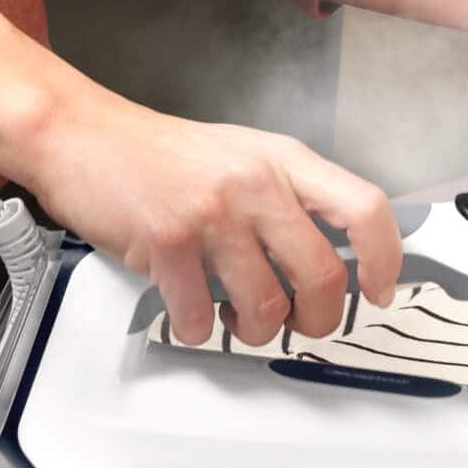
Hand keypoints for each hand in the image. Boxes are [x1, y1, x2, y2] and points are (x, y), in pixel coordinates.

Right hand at [21, 81, 402, 345]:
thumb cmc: (160, 155)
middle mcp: (256, 184)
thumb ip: (288, 198)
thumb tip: (334, 259)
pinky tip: (190, 312)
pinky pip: (200, 317)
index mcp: (284, 161)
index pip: (365, 210)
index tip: (379, 291)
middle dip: (318, 321)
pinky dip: (197, 330)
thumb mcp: (242, 156)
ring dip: (254, 332)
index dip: (385, 260)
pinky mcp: (167, 243)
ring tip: (236, 320)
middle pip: (324, 275)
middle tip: (301, 326)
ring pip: (266, 307)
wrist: (82, 136)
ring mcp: (211, 213)